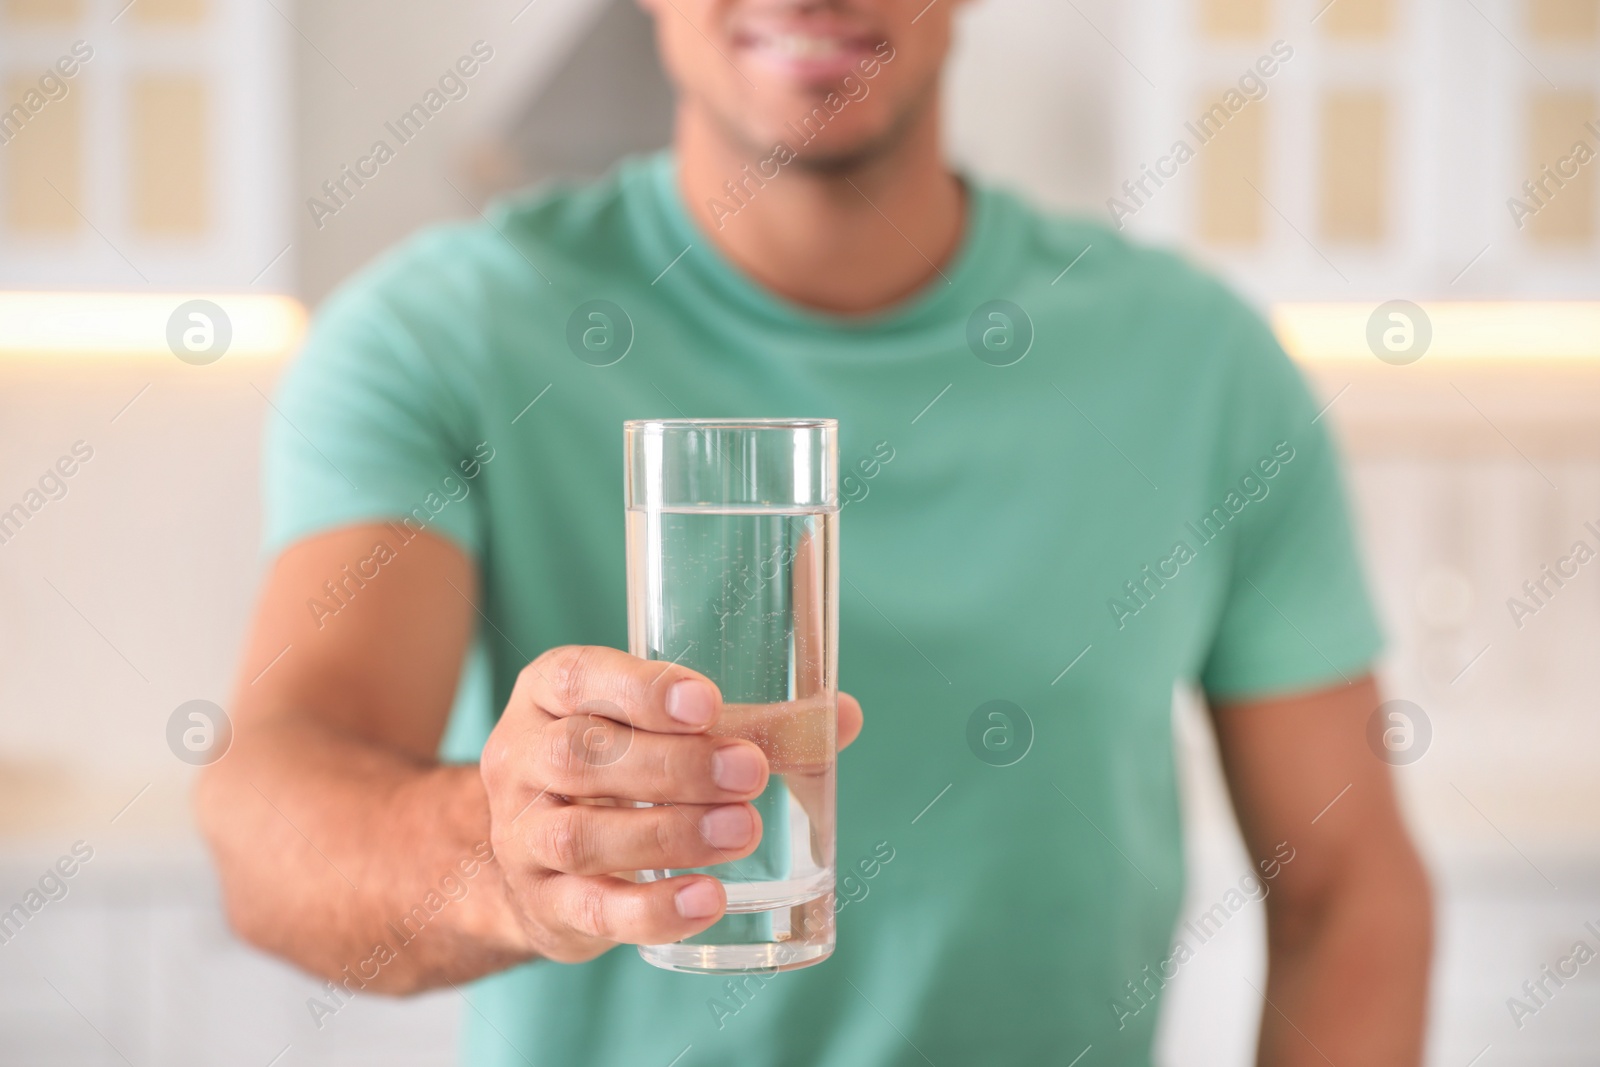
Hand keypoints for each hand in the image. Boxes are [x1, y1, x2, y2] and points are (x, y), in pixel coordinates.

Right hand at [480, 645, 863, 963]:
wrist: (538, 861)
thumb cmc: (618, 772)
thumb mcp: (660, 732)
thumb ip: (748, 723)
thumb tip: (842, 715)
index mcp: (548, 695)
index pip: (577, 676)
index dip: (638, 688)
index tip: (707, 702)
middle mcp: (520, 759)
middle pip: (582, 757)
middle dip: (673, 765)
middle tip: (751, 772)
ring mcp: (521, 837)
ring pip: (582, 835)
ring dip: (669, 833)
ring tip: (743, 830)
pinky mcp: (543, 904)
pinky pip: (593, 910)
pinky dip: (653, 909)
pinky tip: (708, 899)